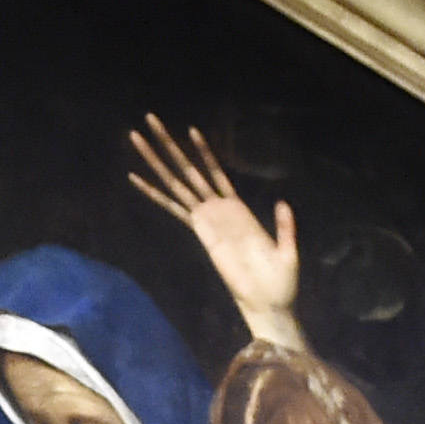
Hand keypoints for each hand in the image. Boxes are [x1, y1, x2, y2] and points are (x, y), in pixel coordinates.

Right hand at [128, 113, 302, 340]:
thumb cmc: (280, 281)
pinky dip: (155, 193)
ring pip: (177, 184)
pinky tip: (137, 179)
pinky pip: (174, 209)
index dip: (204, 152)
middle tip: (150, 121)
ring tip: (137, 139)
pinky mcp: (200, 234)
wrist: (267, 303)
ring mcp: (206, 221)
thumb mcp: (288, 251)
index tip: (191, 129)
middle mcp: (217, 211)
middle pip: (189, 172)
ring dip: (156, 161)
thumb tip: (282, 202)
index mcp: (238, 209)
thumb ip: (284, 226)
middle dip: (170, 147)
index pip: (217, 173)